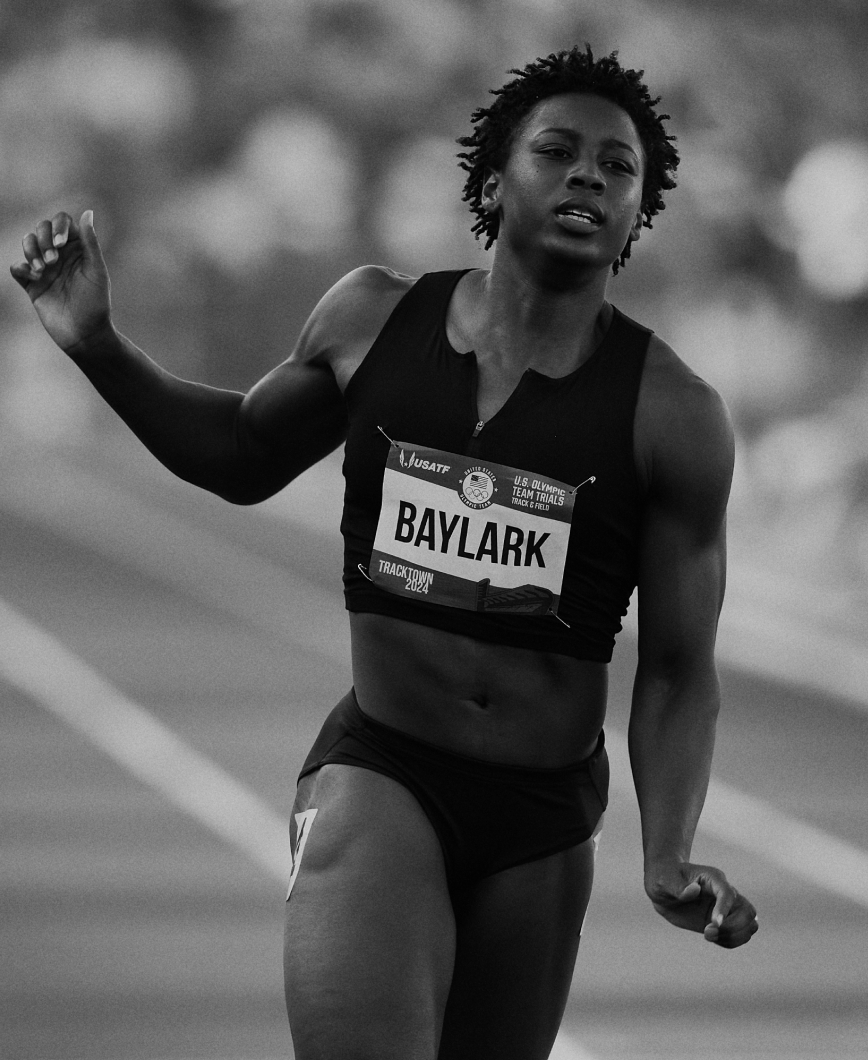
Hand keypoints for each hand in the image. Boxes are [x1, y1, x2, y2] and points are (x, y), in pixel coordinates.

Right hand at [10, 210, 112, 353]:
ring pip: (27, 244)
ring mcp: (45, 269)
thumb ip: (90, 242)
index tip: (61, 243)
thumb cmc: (96, 304)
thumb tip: (87, 211)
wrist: (85, 335)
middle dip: (43, 240)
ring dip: (31, 251)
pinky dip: (21, 268)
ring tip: (41, 270)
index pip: (62, 222)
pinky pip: (18, 268)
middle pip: (41, 228)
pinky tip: (32, 276)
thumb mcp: (96, 271)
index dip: (58, 226)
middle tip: (53, 262)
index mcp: (78, 249)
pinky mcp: (32, 285)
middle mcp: (61, 255)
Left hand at [645, 861, 757, 948]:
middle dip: (733, 927)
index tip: (713, 924)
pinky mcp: (725, 922)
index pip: (728, 893)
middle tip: (708, 931)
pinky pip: (740, 935)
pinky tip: (711, 938)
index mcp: (713, 878)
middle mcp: (725, 893)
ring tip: (709, 935)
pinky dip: (730, 941)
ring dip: (734, 936)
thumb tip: (694, 890)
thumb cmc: (664, 879)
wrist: (664, 888)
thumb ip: (678, 887)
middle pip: (748, 911)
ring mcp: (728, 908)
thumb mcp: (664, 881)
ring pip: (750, 924)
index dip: (724, 909)